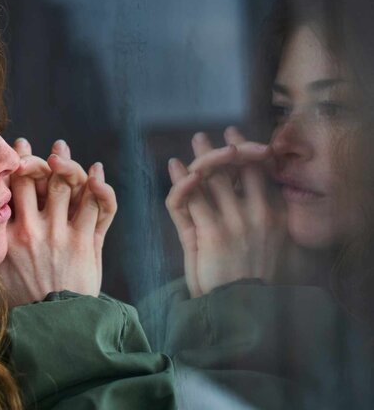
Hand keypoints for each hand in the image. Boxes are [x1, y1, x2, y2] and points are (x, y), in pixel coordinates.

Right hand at [0, 138, 116, 305]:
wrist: (52, 326)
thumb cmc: (21, 302)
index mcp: (7, 235)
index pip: (10, 187)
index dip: (17, 163)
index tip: (20, 146)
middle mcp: (33, 229)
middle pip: (38, 177)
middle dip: (42, 156)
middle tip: (49, 148)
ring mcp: (61, 234)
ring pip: (67, 184)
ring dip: (69, 163)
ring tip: (64, 149)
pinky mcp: (86, 242)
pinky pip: (97, 205)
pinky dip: (99, 186)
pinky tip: (97, 173)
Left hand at [165, 127, 284, 296]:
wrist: (245, 312)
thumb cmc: (254, 281)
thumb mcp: (266, 245)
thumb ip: (257, 217)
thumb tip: (246, 189)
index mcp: (275, 217)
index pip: (260, 173)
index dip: (247, 151)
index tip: (235, 138)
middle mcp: (257, 215)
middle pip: (236, 170)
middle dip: (219, 150)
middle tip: (204, 137)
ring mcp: (234, 223)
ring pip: (211, 179)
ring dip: (199, 158)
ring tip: (192, 143)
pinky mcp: (211, 234)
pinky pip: (188, 198)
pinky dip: (180, 180)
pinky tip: (174, 166)